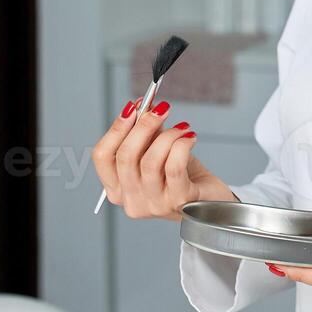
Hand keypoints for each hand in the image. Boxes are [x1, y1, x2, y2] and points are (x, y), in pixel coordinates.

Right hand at [91, 98, 237, 218]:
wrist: (209, 199)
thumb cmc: (181, 176)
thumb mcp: (157, 151)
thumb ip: (146, 131)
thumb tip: (142, 106)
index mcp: (117, 189)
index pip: (102, 157)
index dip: (116, 128)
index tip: (133, 107)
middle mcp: (131, 201)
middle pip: (125, 156)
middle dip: (144, 125)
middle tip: (162, 109)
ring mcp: (154, 205)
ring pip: (150, 161)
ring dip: (167, 136)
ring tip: (182, 127)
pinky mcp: (179, 202)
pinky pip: (174, 167)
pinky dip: (182, 145)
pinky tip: (190, 137)